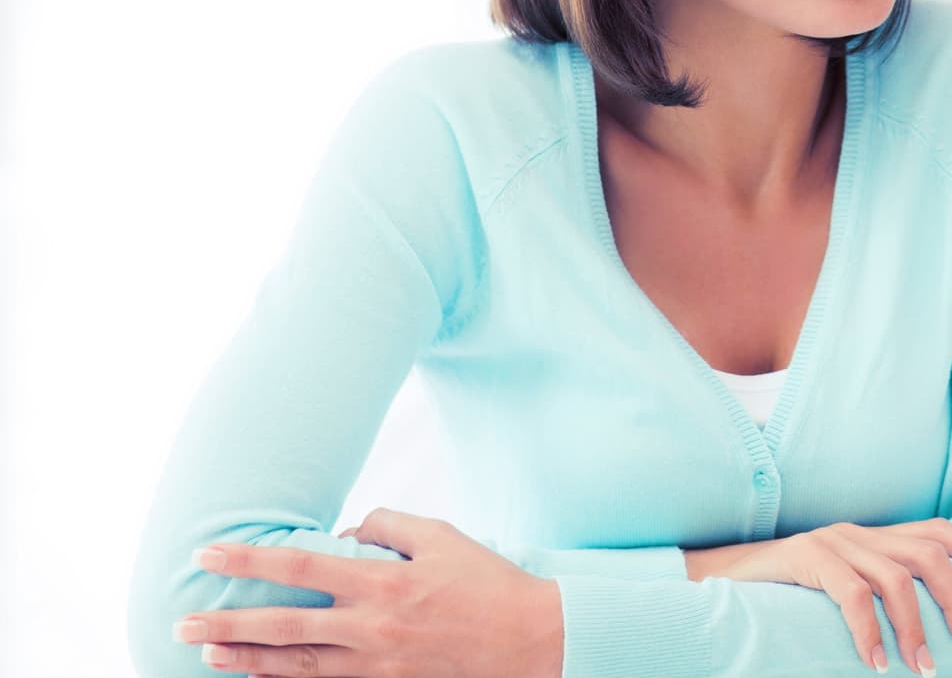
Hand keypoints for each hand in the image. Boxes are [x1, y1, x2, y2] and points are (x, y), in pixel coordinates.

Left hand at [175, 508, 562, 677]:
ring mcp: (375, 663)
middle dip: (227, 624)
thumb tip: (345, 535)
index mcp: (383, 580)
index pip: (300, 566)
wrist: (530, 640)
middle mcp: (371, 625)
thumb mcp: (443, 535)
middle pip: (283, 625)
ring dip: (246, 660)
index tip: (208, 555)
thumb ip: (388, 526)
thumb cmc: (487, 581)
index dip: (250, 561)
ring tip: (206, 655)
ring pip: (296, 665)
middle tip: (182, 623)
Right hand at [689, 518, 951, 674]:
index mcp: (875, 536)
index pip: (939, 530)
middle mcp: (860, 532)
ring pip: (894, 576)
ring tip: (925, 669)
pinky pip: (849, 594)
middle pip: (929, 553)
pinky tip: (877, 664)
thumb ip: (878, 595)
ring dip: (916, 627)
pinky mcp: (805, 558)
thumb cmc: (789, 595)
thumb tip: (924, 634)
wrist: (721, 579)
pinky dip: (868, 632)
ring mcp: (833, 542)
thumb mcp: (843, 589)